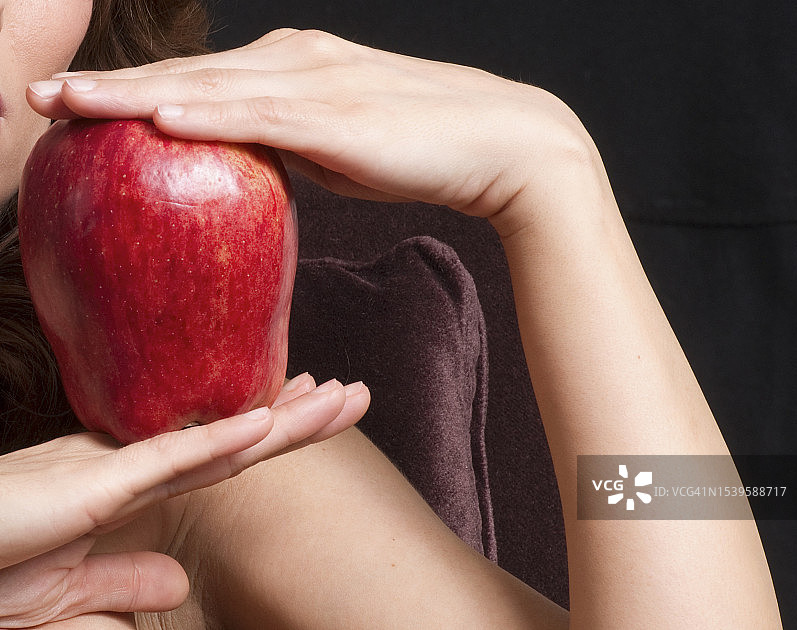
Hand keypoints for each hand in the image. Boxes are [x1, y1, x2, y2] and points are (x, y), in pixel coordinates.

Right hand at [0, 373, 367, 626]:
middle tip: (352, 393)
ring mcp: (116, 469)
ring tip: (340, 396)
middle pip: (236, 438)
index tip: (312, 410)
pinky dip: (218, 441)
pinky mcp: (91, 485)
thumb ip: (126, 578)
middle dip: (299, 416)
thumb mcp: (69, 585)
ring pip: (219, 441)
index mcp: (132, 482)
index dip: (272, 432)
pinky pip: (166, 461)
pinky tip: (267, 424)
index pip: (222, 455)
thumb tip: (179, 583)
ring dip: (284, 420)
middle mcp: (135, 464)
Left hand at [27, 29, 595, 230]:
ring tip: (67, 106)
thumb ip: (291, 144)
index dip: (134, 91)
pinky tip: (157, 121)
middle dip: (110, 88)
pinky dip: (206, 118)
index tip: (77, 108)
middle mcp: (295, 61)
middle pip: (187, 73)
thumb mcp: (340, 144)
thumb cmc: (420, 148)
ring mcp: (316, 83)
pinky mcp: (339, 116)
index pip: (199, 79)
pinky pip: (261, 117)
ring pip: (209, 88)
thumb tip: (252, 163)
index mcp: (293, 66)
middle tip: (39, 98)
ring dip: (133, 96)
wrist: (499, 141)